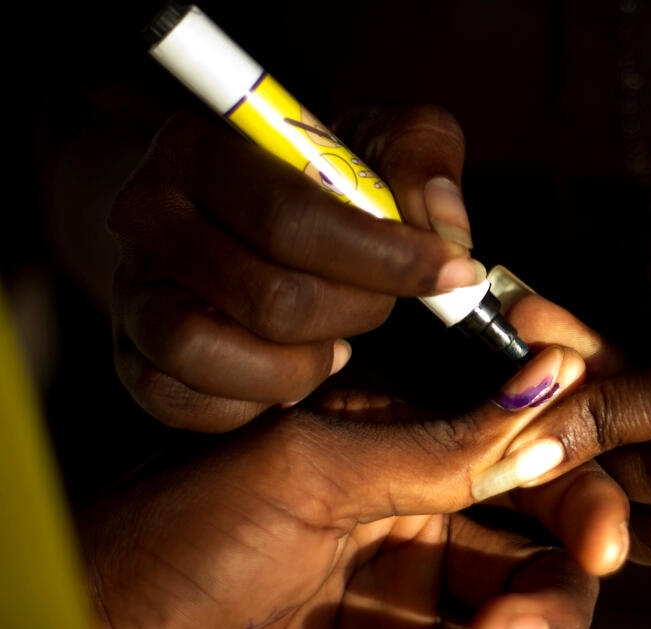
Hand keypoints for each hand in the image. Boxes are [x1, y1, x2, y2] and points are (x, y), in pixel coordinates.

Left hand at [83, 347, 627, 628]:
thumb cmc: (177, 531)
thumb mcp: (310, 471)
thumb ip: (441, 447)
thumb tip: (561, 377)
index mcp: (416, 457)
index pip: (543, 474)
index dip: (588, 509)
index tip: (598, 549)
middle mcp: (431, 534)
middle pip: (552, 578)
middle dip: (543, 616)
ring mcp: (414, 619)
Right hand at [108, 106, 478, 431]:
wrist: (212, 207)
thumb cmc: (306, 176)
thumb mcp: (371, 138)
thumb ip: (420, 157)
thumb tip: (448, 230)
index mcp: (199, 150)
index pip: (293, 218)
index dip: (386, 257)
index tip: (454, 272)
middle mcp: (148, 220)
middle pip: (273, 297)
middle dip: (359, 312)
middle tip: (386, 304)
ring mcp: (132, 293)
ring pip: (218, 357)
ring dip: (305, 364)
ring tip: (338, 341)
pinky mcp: (133, 358)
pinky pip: (192, 404)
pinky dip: (259, 400)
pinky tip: (295, 369)